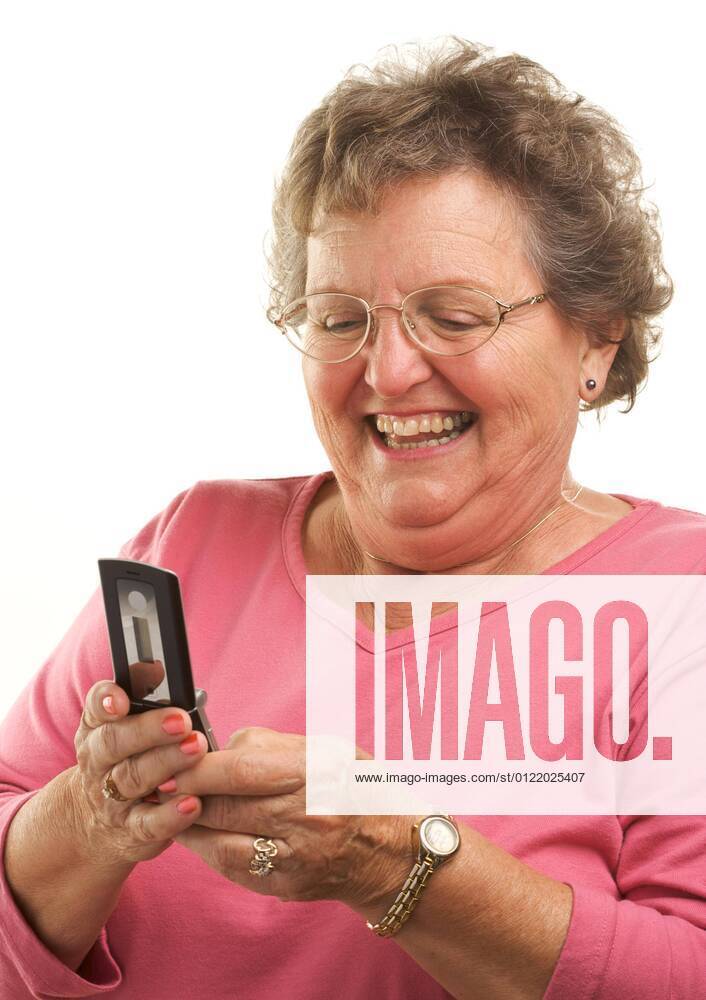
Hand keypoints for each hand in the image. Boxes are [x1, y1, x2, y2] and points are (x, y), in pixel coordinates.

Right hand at [70, 680, 208, 865]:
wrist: (96, 823)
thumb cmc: (125, 760)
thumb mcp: (124, 730)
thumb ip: (144, 702)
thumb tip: (165, 672)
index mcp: (96, 731)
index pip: (95, 710)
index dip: (106, 702)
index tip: (122, 699)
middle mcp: (98, 763)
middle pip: (116, 743)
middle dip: (149, 729)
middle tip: (181, 720)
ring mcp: (111, 799)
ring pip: (133, 779)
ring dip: (166, 763)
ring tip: (196, 747)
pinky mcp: (131, 831)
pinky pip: (149, 824)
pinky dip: (171, 815)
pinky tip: (193, 802)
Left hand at [165, 726, 412, 910]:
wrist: (389, 850)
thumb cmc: (355, 788)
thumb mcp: (326, 749)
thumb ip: (273, 745)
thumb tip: (224, 746)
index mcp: (314, 774)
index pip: (241, 770)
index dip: (198, 767)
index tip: (172, 758)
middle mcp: (304, 816)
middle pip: (225, 806)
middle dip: (182, 793)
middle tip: (157, 781)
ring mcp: (294, 856)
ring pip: (220, 841)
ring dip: (185, 824)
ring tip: (167, 806)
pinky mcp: (285, 884)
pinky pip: (232, 866)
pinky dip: (206, 848)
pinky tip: (193, 833)